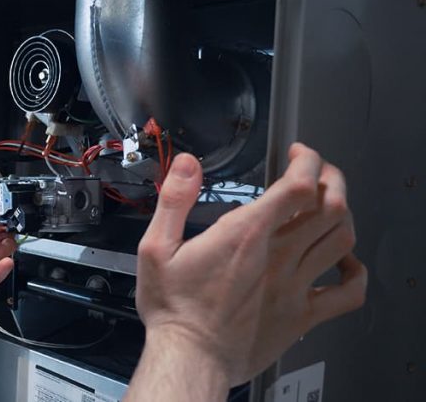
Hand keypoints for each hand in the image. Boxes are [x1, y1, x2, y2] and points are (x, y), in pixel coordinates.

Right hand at [134, 143, 366, 388]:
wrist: (190, 357)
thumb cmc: (173, 308)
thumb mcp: (155, 248)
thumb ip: (174, 201)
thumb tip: (188, 164)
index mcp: (245, 235)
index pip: (299, 185)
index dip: (308, 161)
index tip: (298, 154)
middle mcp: (278, 256)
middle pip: (331, 205)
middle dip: (331, 179)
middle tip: (319, 173)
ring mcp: (295, 286)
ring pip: (342, 240)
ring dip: (343, 215)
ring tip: (330, 206)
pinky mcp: (302, 315)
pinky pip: (348, 293)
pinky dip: (356, 273)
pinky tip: (346, 264)